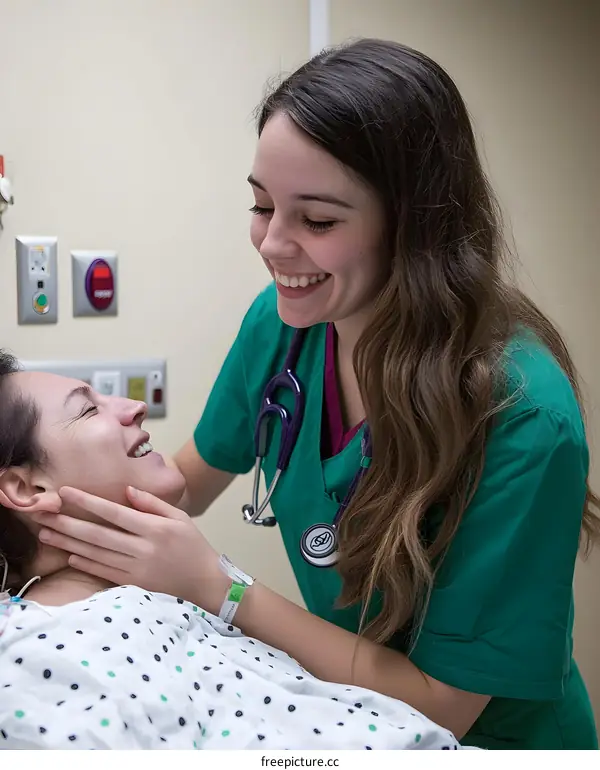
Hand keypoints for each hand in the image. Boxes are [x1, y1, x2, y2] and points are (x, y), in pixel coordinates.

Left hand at [31, 486, 227, 611]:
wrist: (205, 582)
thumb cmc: (193, 545)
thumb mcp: (179, 517)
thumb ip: (152, 503)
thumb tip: (126, 491)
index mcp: (154, 528)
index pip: (114, 512)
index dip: (88, 502)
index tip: (66, 492)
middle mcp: (143, 548)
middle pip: (98, 534)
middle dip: (68, 523)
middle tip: (44, 514)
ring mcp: (136, 568)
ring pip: (96, 554)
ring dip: (69, 544)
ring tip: (47, 534)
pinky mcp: (133, 584)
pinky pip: (103, 573)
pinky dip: (85, 564)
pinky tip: (69, 556)